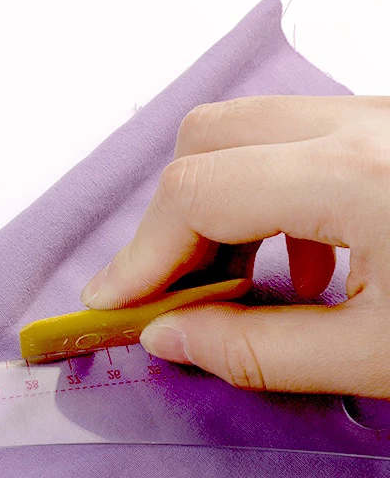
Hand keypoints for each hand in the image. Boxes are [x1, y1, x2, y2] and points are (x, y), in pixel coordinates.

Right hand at [81, 96, 389, 396]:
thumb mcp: (379, 359)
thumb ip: (260, 352)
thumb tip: (168, 336)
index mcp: (357, 176)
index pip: (198, 191)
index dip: (140, 254)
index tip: (115, 303)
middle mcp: (367, 124)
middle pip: (212, 136)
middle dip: (170, 217)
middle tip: (166, 290)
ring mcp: (383, 118)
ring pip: (253, 131)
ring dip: (217, 204)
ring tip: (225, 281)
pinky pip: (302, 141)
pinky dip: (268, 195)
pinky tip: (298, 260)